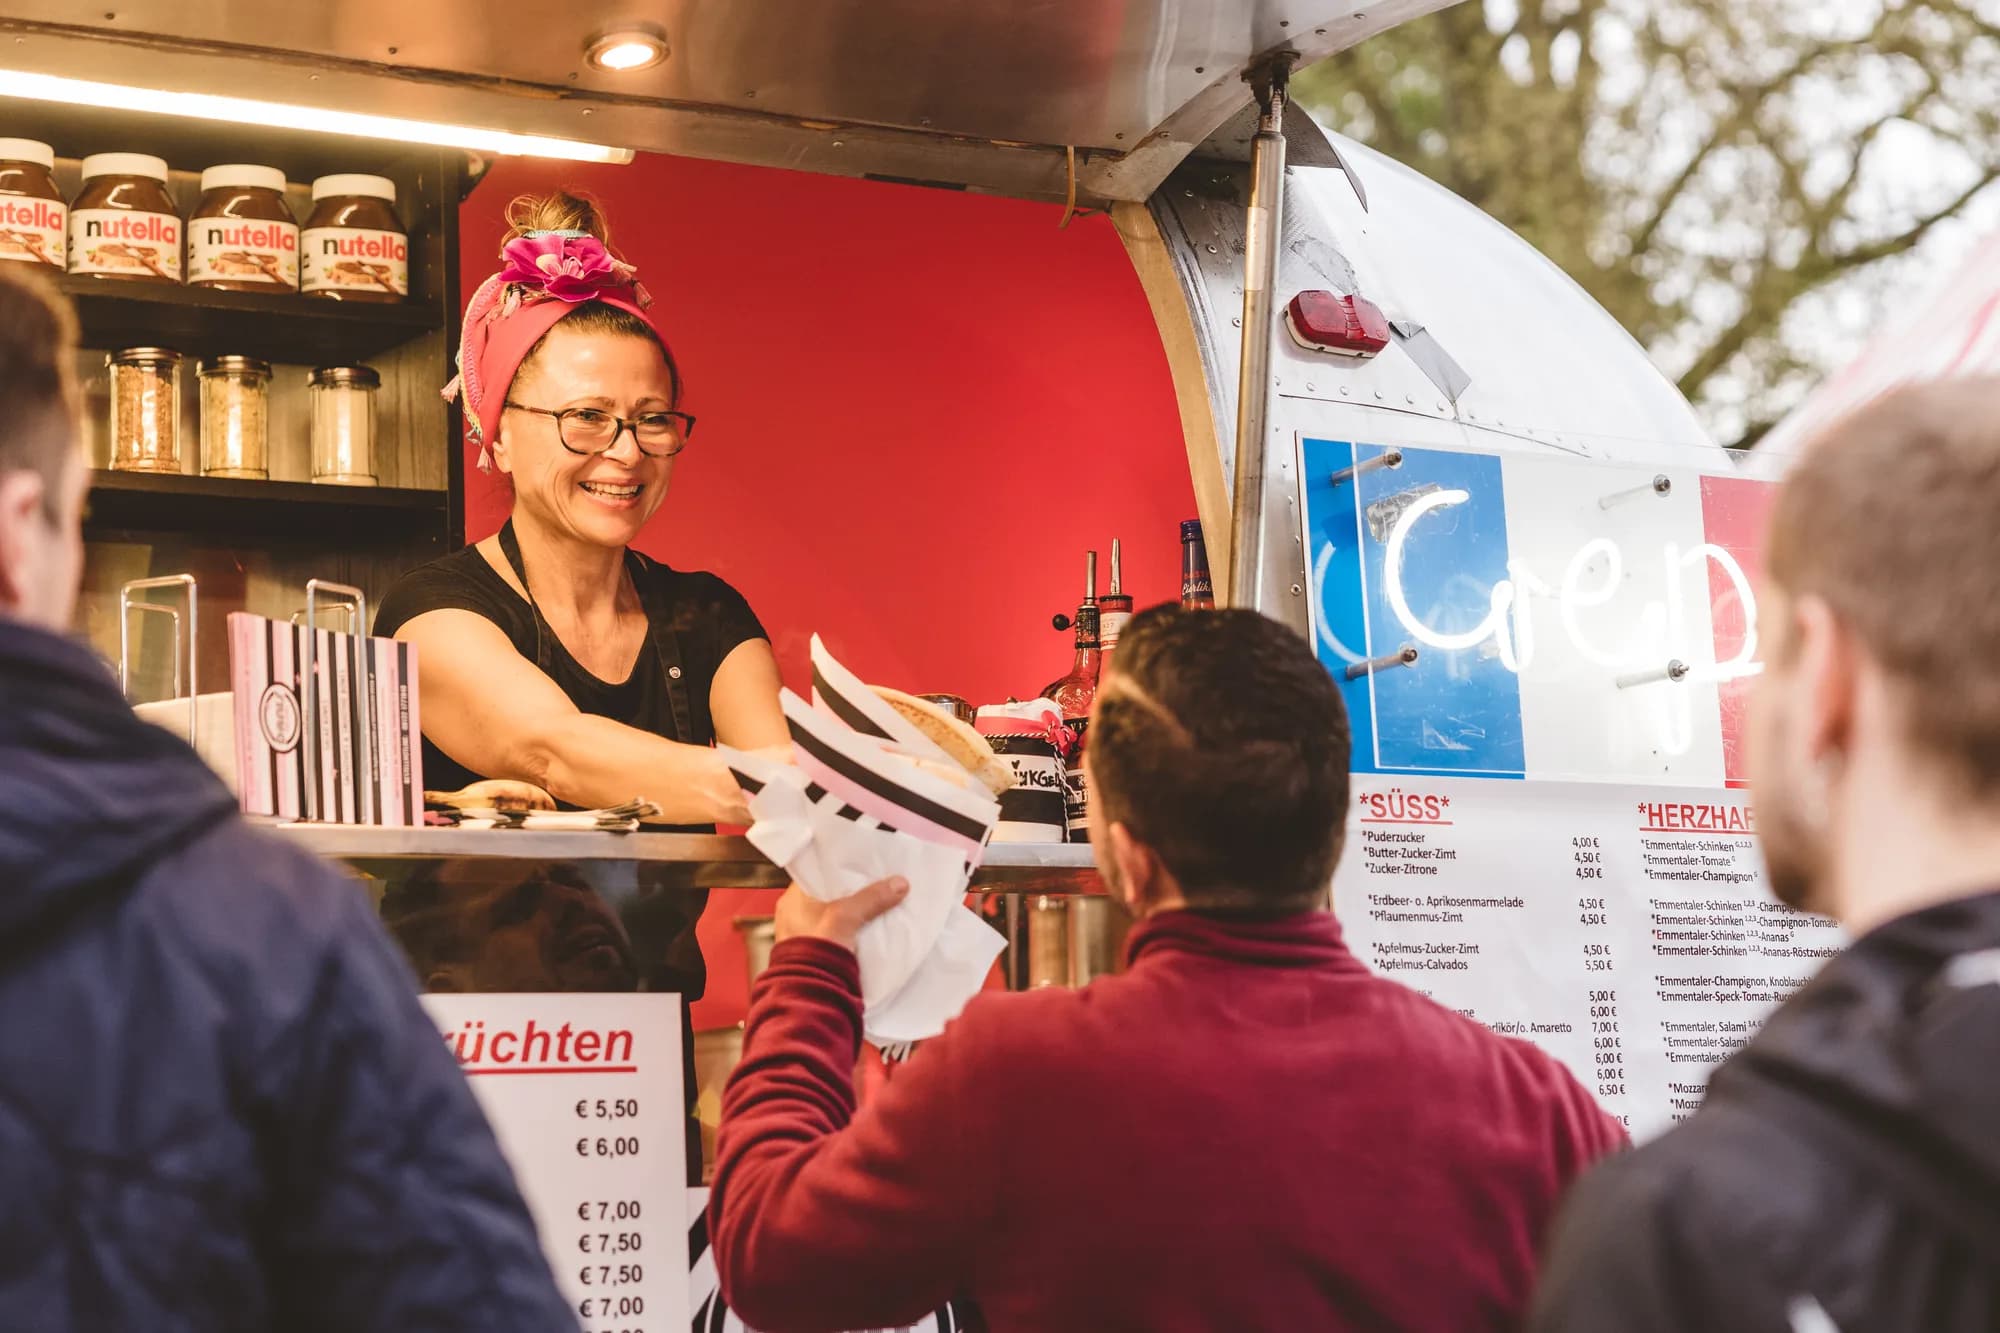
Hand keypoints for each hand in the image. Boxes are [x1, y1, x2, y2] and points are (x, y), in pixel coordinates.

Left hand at [775, 877, 910, 951]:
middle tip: (873, 881)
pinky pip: (838, 934)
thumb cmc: (818, 950)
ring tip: (876, 901)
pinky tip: (869, 926)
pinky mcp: (818, 953)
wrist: (812, 994)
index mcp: (791, 901)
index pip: (816, 873)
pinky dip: (852, 930)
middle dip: (850, 891)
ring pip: (834, 915)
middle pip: (828, 895)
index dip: (837, 867)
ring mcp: (806, 936)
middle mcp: (794, 917)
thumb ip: (872, 898)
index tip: (859, 864)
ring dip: (853, 911)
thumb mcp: (846, 916)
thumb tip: (899, 884)